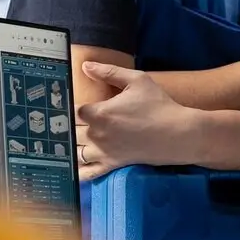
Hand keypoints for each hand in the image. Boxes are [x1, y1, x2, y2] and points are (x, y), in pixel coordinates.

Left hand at [75, 62, 201, 181]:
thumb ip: (109, 72)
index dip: (67, 106)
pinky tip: (71, 168)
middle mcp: (97, 134)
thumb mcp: (137, 80)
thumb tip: (86, 66)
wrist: (178, 134)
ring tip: (65, 142)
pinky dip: (76, 172)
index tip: (64, 104)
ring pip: (74, 151)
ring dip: (70, 146)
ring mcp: (104, 152)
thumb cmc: (159, 105)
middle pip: (70, 131)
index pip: (72, 110)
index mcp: (100, 112)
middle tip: (61, 123)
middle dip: (67, 126)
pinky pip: (87, 173)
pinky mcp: (112, 165)